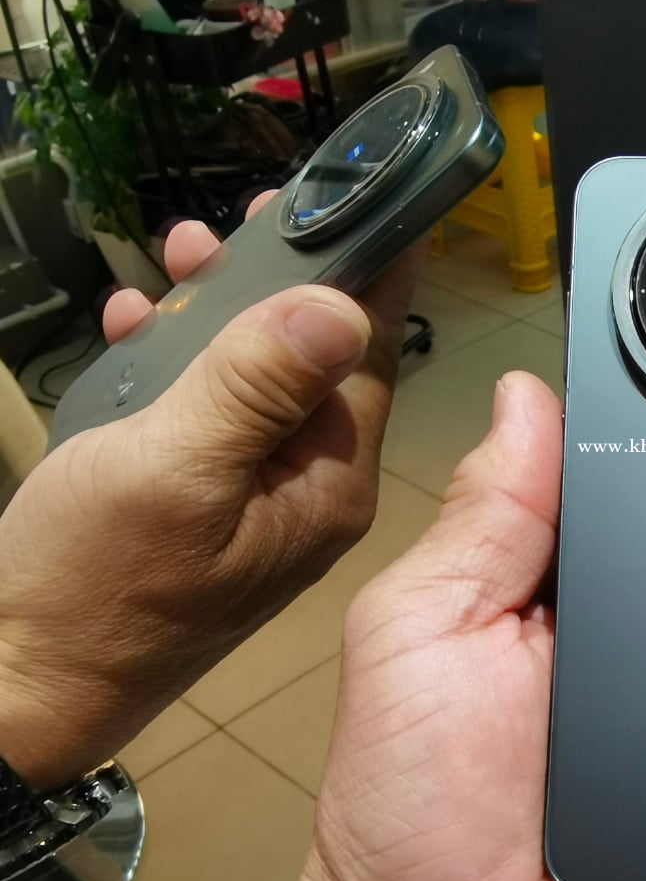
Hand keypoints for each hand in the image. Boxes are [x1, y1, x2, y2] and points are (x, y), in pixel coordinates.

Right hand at [0, 192, 418, 788]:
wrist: (9, 688)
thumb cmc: (89, 585)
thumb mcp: (175, 467)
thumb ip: (257, 385)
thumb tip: (345, 306)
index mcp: (328, 481)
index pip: (374, 353)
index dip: (372, 268)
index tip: (363, 192)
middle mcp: (306, 485)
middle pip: (316, 354)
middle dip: (282, 279)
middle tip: (243, 218)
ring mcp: (250, 494)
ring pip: (255, 373)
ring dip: (222, 309)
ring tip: (182, 252)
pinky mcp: (195, 499)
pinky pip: (205, 408)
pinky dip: (176, 358)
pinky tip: (136, 325)